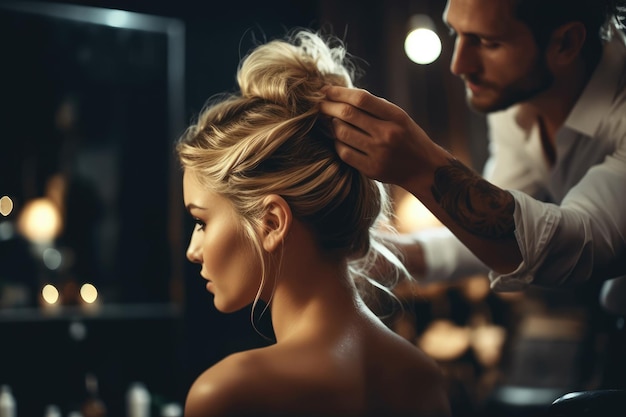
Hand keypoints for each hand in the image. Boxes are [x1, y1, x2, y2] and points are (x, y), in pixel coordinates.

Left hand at [320, 86, 441, 188]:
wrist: (424, 168)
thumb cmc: (407, 137)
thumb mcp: (399, 116)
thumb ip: (374, 107)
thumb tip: (341, 95)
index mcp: (396, 116)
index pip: (361, 99)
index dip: (339, 92)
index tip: (326, 89)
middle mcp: (387, 134)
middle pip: (348, 115)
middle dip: (328, 106)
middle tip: (318, 104)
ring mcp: (379, 153)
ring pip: (342, 133)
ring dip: (331, 124)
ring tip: (330, 120)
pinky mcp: (371, 169)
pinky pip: (344, 152)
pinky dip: (337, 142)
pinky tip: (338, 138)